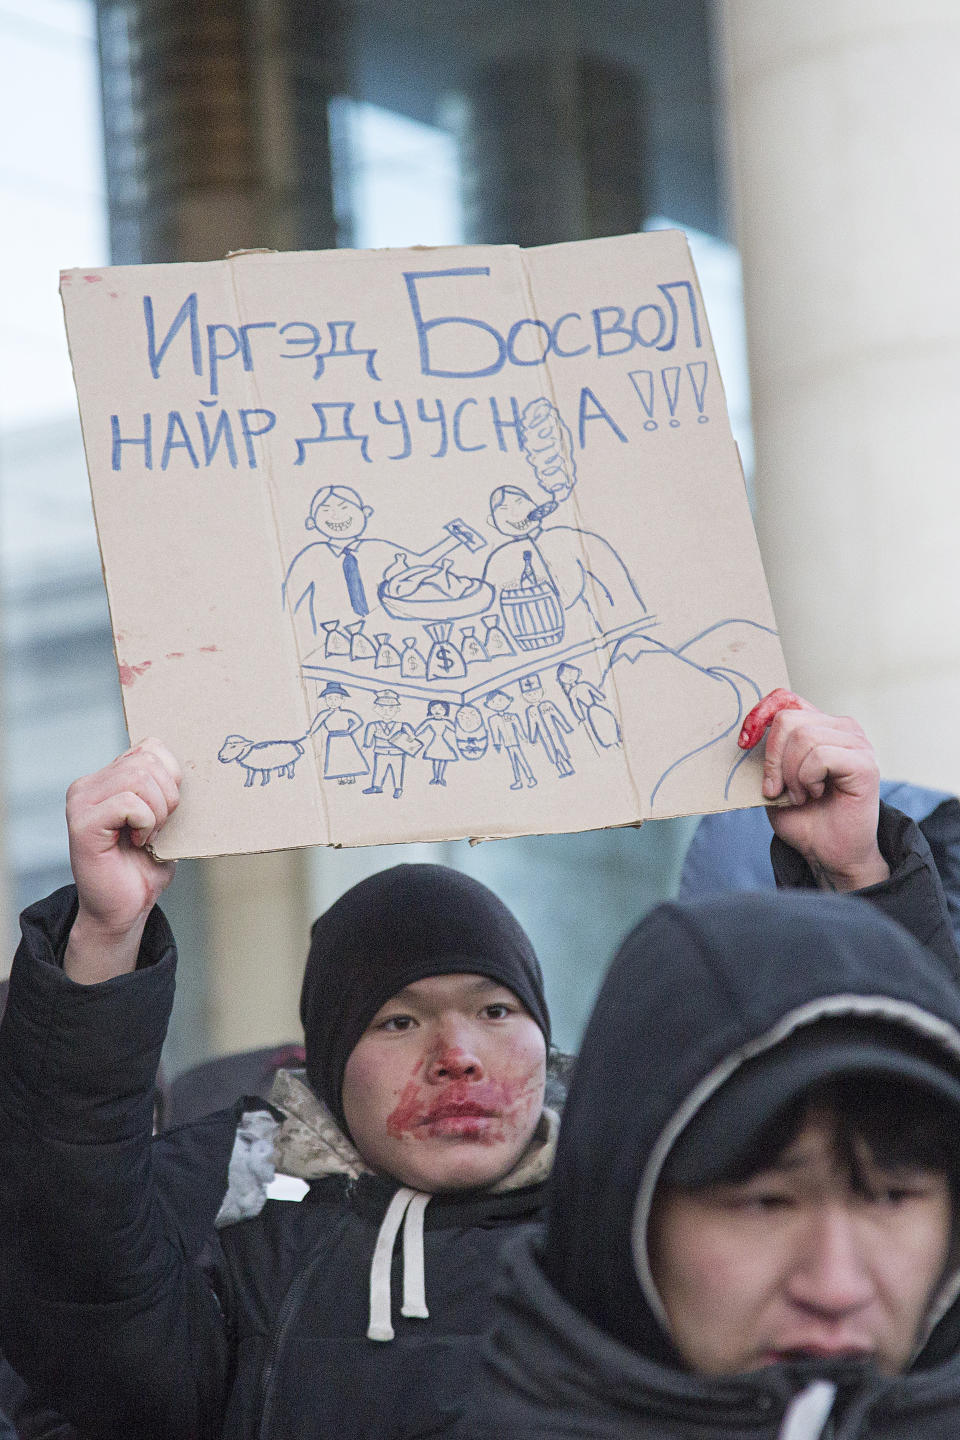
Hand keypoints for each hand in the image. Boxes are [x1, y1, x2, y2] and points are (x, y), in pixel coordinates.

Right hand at [64, 739, 181, 981]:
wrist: (123, 910)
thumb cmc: (142, 867)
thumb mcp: (161, 819)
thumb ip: (164, 788)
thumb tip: (192, 765)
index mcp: (104, 779)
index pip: (150, 747)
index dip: (172, 777)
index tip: (165, 811)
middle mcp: (86, 787)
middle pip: (147, 761)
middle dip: (168, 796)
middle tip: (157, 827)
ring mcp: (80, 804)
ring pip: (139, 778)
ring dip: (157, 812)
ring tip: (146, 835)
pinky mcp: (83, 825)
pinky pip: (130, 804)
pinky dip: (146, 823)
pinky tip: (138, 842)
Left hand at [738, 691, 888, 891]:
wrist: (828, 852)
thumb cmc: (803, 817)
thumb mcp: (773, 778)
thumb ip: (766, 752)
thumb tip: (748, 731)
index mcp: (820, 725)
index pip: (785, 697)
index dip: (759, 715)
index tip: (744, 742)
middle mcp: (842, 728)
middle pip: (788, 720)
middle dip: (773, 760)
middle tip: (779, 788)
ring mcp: (857, 743)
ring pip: (803, 737)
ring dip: (791, 775)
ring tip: (801, 795)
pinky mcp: (865, 763)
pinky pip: (820, 756)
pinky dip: (807, 780)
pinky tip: (816, 794)